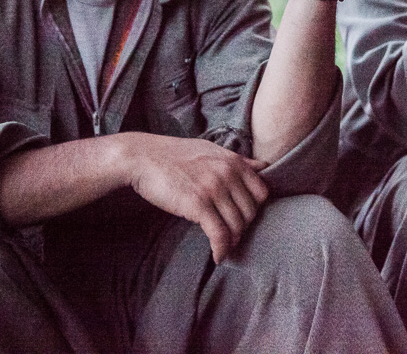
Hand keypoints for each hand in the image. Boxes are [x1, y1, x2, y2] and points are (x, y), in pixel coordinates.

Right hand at [124, 134, 268, 262]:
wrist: (142, 157)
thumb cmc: (174, 155)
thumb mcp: (211, 150)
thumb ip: (238, 161)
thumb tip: (263, 166)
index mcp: (234, 161)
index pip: (261, 192)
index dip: (254, 209)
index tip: (243, 218)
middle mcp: (228, 173)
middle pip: (250, 212)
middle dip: (242, 227)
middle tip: (230, 235)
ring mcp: (214, 188)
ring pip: (237, 225)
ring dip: (231, 241)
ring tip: (223, 246)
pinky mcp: (198, 204)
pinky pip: (219, 234)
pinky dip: (221, 249)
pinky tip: (218, 256)